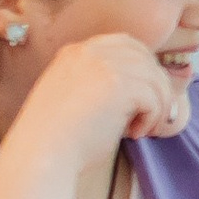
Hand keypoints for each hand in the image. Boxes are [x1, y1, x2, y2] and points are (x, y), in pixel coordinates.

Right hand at [12, 33, 187, 166]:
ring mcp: (104, 65)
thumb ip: (102, 83)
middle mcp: (89, 52)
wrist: (41, 154)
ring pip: (154, 79)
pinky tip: (134, 134)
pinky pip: (153, 98)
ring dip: (158, 107)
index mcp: (75, 52)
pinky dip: (152, 118)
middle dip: (157, 87)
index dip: (144, 66)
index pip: (126, 44)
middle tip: (154, 116)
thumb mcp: (76, 97)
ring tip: (145, 129)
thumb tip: (147, 87)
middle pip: (145, 58)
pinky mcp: (118, 84)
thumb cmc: (59, 139)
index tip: (148, 94)